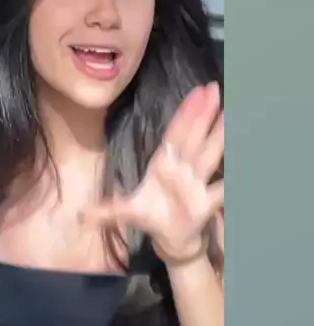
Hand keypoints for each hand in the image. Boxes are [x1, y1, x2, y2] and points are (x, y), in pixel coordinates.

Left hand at [84, 83, 223, 265]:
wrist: (169, 238)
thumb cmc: (151, 216)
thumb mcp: (127, 213)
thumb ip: (107, 211)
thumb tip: (81, 214)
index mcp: (163, 164)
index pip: (175, 133)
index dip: (185, 113)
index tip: (197, 92)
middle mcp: (182, 168)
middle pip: (194, 137)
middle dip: (204, 114)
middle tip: (215, 88)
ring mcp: (196, 183)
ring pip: (209, 156)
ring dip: (220, 137)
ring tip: (232, 115)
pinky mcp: (206, 202)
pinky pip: (222, 189)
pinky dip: (232, 179)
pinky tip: (245, 160)